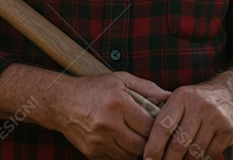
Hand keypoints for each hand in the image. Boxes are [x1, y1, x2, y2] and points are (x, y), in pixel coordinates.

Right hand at [46, 71, 170, 158]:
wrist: (61, 102)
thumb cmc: (94, 88)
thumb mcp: (121, 80)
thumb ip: (148, 88)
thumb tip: (171, 96)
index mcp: (118, 103)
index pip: (149, 125)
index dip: (159, 127)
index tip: (162, 125)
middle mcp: (107, 124)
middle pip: (141, 145)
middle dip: (150, 142)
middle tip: (153, 135)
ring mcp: (98, 141)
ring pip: (129, 155)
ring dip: (137, 150)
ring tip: (139, 138)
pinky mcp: (91, 152)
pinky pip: (115, 159)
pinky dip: (123, 153)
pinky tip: (123, 141)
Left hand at [143, 82, 232, 159]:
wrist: (232, 93)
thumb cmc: (197, 102)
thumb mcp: (180, 100)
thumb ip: (165, 117)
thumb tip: (147, 149)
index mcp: (182, 96)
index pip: (163, 126)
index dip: (153, 147)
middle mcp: (199, 105)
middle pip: (179, 143)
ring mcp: (215, 117)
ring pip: (194, 152)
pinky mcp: (228, 130)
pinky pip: (210, 155)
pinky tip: (194, 159)